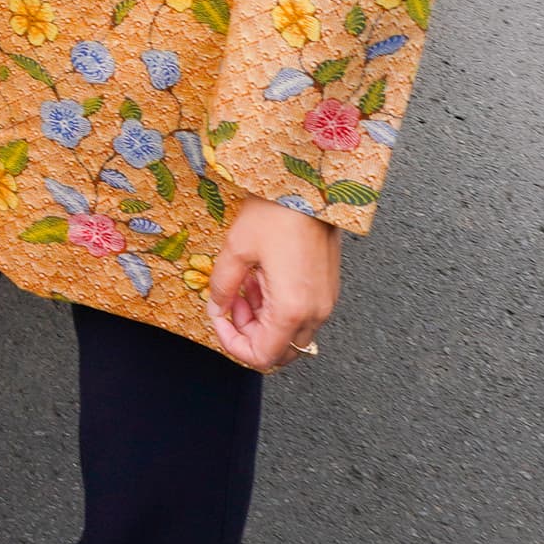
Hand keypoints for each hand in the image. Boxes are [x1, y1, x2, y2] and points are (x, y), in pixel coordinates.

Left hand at [205, 193, 340, 370]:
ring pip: (290, 333)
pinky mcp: (328, 289)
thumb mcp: (236, 249)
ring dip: (263, 318)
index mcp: (292, 309)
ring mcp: (325, 301)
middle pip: (279, 350)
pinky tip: (263, 277)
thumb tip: (216, 307)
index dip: (234, 345)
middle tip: (232, 302)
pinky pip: (302, 314)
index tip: (218, 321)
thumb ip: (223, 286)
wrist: (310, 186)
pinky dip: (278, 307)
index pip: (262, 356)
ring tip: (247, 282)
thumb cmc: (277, 213)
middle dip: (249, 332)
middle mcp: (315, 312)